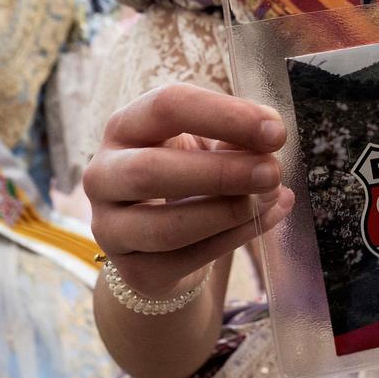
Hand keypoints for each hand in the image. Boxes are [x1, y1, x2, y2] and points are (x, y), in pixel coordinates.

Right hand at [82, 83, 293, 299]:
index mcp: (125, 127)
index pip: (166, 106)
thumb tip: (268, 139)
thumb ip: (233, 138)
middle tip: (273, 171)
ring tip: (273, 197)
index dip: (224, 116)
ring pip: (165, 227)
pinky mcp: (133, 271)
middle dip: (221, 172)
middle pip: (150, 171)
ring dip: (228, 212)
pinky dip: (234, 239)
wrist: (161, 238)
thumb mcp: (205, 144)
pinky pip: (185, 260)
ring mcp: (110, 228)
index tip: (275, 131)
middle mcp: (103, 175)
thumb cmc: (186, 172)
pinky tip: (266, 220)